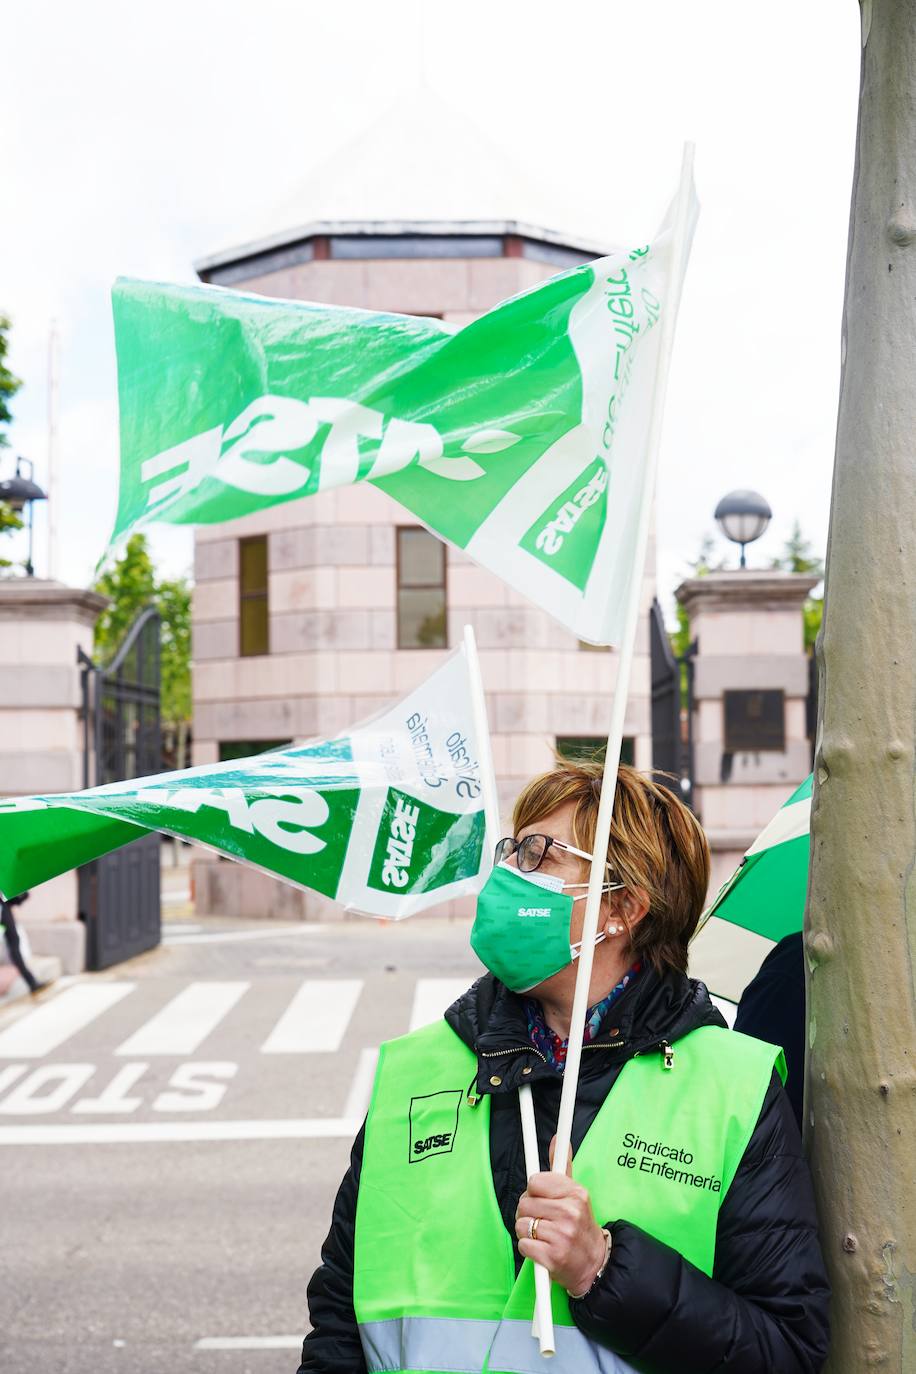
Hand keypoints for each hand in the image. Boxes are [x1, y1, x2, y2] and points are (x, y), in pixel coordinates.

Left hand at [515, 1135, 608, 1296]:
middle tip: (542, 1219)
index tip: (540, 1197)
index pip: (535, 1181)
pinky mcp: (552, 1256)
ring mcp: (562, 1235)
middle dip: (528, 1212)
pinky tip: (542, 1249)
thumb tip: (557, 1140)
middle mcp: (570, 1212)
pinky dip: (528, 1248)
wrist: (593, 1264)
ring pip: (521, 1224)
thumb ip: (563, 1167)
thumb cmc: (580, 1226)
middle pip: (525, 1203)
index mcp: (576, 1193)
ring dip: (526, 1231)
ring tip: (543, 1235)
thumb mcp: (576, 1194)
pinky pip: (523, 1244)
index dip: (534, 1191)